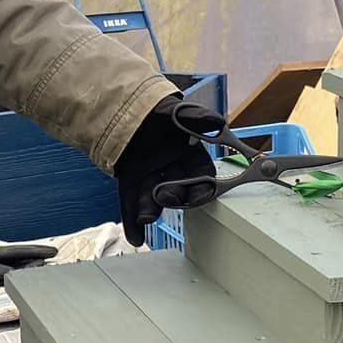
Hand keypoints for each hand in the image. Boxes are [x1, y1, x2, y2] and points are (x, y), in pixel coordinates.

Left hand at [113, 95, 218, 246]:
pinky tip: (135, 237)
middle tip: (166, 196)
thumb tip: (218, 122)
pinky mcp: (129, 180)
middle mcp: (172, 169)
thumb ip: (197, 118)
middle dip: (174, 196)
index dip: (203, 185)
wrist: (124, 104)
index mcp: (189, 153)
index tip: (202, 193)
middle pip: (177, 188)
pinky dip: (131, 221)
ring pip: (153, 197)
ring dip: (151, 210)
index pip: (202, 174)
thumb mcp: (177, 110)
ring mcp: (150, 176)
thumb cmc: (157, 108)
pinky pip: (131, 202)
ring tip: (146, 218)